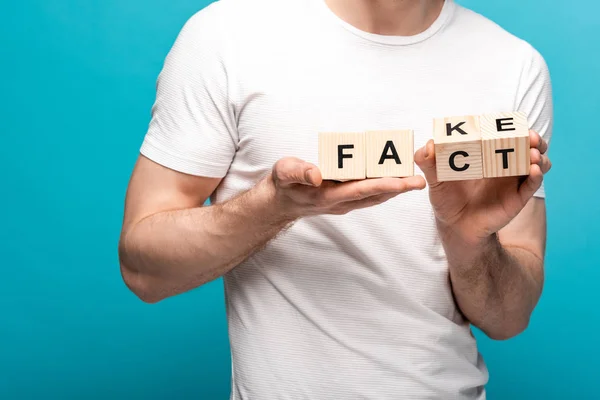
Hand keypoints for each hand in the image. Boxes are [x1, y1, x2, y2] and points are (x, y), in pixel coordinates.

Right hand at [267, 157, 425, 218]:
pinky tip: (396, 182)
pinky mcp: (344, 199)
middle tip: (420, 180)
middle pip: (374, 196)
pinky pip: (369, 195)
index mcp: (328, 195)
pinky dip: (384, 189)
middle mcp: (340, 202)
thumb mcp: (284, 173)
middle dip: (397, 188)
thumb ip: (299, 172)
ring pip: (374, 197)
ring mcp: (343, 203)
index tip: (403, 182)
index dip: (384, 185)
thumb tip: (316, 174)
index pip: (361, 190)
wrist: (279, 203)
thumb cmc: (282, 184)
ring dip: (395, 190)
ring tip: (415, 180)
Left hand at [414, 130, 551, 245]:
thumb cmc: (446, 199)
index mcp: (485, 153)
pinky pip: (531, 184)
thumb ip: (428, 162)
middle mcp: (503, 163)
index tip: (511, 121)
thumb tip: (428, 145)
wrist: (455, 226)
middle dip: (531, 137)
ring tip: (533, 154)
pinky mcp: (518, 196)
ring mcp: (512, 179)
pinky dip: (536, 175)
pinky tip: (533, 170)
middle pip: (525, 144)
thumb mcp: (435, 180)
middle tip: (530, 136)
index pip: (502, 133)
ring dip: (537, 155)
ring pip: (535, 161)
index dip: (510, 125)